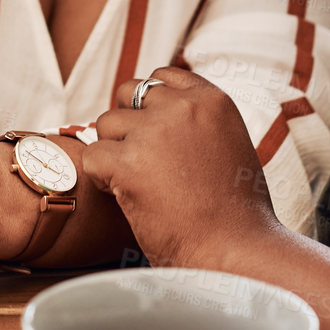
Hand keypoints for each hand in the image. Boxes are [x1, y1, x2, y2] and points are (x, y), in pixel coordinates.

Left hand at [82, 67, 279, 271]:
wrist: (237, 252)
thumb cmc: (236, 213)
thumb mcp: (229, 145)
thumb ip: (198, 122)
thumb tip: (161, 113)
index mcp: (212, 100)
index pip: (162, 76)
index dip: (150, 104)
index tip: (154, 132)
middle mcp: (182, 107)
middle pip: (129, 92)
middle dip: (128, 122)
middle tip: (140, 159)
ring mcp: (154, 132)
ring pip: (106, 123)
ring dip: (113, 150)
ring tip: (139, 182)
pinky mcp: (128, 163)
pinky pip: (92, 156)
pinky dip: (101, 178)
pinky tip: (125, 197)